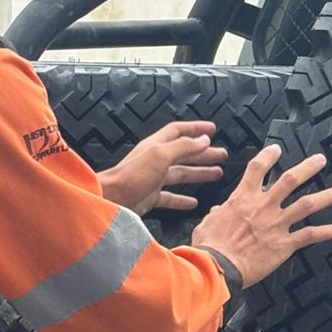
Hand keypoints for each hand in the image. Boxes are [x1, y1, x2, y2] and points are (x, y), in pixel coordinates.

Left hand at [98, 121, 226, 215]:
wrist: (110, 200)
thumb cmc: (132, 176)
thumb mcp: (160, 155)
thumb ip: (183, 147)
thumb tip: (204, 139)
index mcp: (157, 146)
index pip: (179, 131)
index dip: (196, 129)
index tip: (213, 129)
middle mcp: (155, 160)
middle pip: (184, 153)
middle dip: (203, 153)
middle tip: (221, 155)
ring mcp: (152, 179)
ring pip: (180, 174)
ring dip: (198, 173)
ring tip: (216, 174)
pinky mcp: (149, 197)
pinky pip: (170, 196)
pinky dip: (182, 199)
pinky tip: (194, 202)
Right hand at [191, 145, 331, 288]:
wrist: (217, 267)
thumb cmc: (209, 247)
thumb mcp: (207, 224)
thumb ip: (217, 214)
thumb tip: (219, 211)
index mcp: (242, 199)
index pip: (257, 169)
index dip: (268, 156)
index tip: (277, 149)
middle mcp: (263, 206)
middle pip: (290, 180)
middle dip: (308, 168)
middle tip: (321, 160)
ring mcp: (276, 224)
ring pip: (306, 204)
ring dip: (325, 197)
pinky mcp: (284, 244)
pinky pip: (309, 235)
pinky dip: (324, 232)